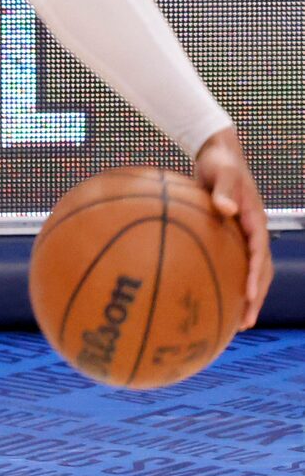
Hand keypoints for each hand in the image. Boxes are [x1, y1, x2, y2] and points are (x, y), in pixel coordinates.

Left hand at [194, 127, 273, 329]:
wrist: (218, 153)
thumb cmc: (220, 162)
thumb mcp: (222, 172)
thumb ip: (224, 190)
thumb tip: (224, 207)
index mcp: (255, 220)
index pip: (260, 252)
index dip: (255, 275)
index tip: (247, 295)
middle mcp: (254, 231)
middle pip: (262, 271)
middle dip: (255, 297)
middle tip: (245, 322)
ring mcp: (245, 235)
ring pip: (252, 272)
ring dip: (247, 296)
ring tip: (236, 322)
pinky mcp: (232, 235)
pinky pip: (234, 263)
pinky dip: (229, 280)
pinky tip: (214, 295)